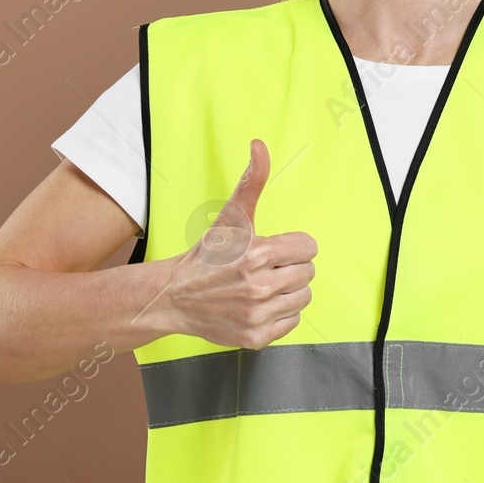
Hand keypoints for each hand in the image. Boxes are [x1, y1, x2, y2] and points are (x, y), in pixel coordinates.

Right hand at [165, 139, 316, 349]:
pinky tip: (258, 305)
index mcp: (258, 252)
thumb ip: (252, 181)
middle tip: (266, 268)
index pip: (309, 248)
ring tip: (263, 286)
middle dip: (290, 267)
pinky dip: (280, 315)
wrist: (174, 296)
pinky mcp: (255, 337)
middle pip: (308, 273)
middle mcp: (259, 285)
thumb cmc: (207, 255)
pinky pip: (292, 322)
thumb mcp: (231, 216)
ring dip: (288, 291)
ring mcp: (257, 314)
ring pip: (303, 298)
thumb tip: (259, 144)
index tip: (274, 249)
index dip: (293, 246)